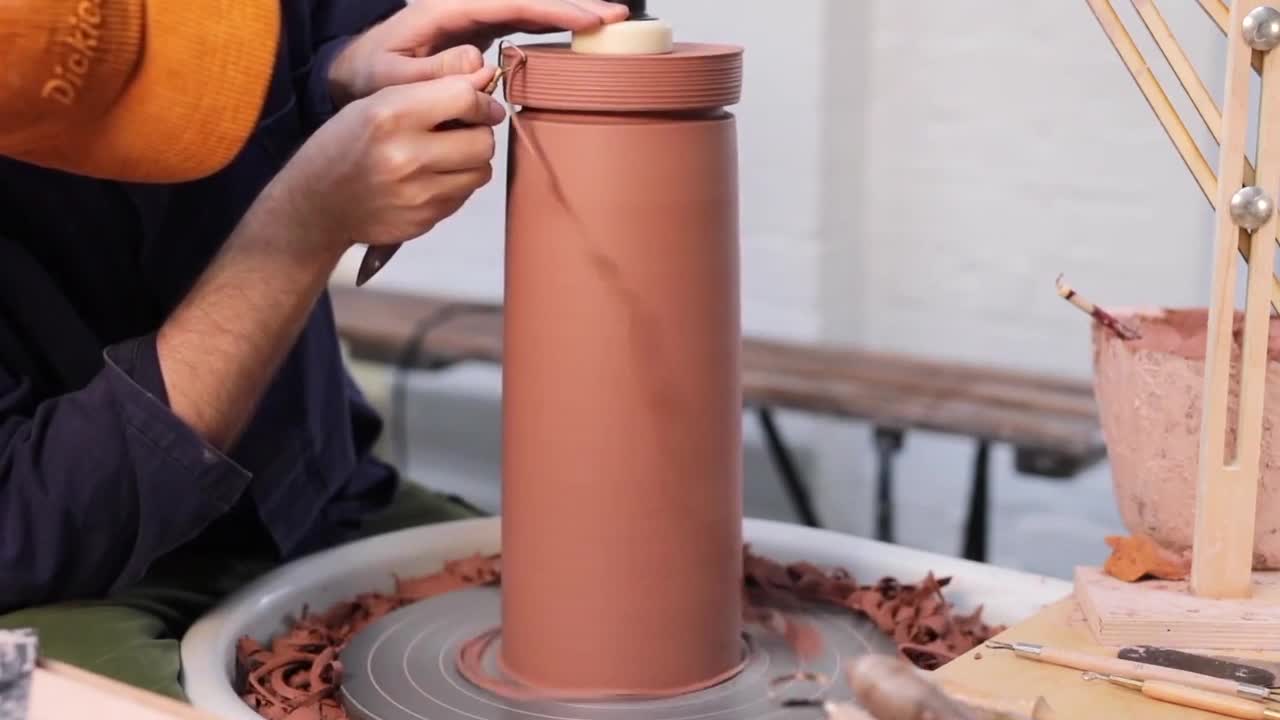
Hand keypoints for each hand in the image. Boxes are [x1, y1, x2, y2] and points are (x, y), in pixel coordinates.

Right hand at [276, 66, 505, 255]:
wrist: (316, 205)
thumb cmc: (346, 145)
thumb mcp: (374, 103)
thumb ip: (429, 91)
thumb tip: (486, 81)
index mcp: (390, 115)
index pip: (464, 98)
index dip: (480, 101)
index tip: (477, 104)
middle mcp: (406, 156)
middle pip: (483, 142)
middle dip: (478, 134)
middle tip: (462, 132)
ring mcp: (417, 194)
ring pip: (481, 172)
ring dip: (471, 162)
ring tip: (446, 156)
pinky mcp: (424, 220)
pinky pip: (464, 196)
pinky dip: (456, 185)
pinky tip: (430, 179)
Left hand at [329, 0, 629, 104]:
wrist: (352, 76)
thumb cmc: (365, 76)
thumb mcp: (387, 79)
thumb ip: (430, 75)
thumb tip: (481, 66)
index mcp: (446, 10)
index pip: (509, 2)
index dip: (552, 8)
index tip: (587, 19)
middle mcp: (466, 10)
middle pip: (528, 1)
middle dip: (574, 6)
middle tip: (617, 17)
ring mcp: (475, 23)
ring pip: (531, 13)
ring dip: (569, 16)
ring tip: (610, 24)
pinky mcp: (480, 38)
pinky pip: (523, 29)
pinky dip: (552, 31)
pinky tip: (579, 36)